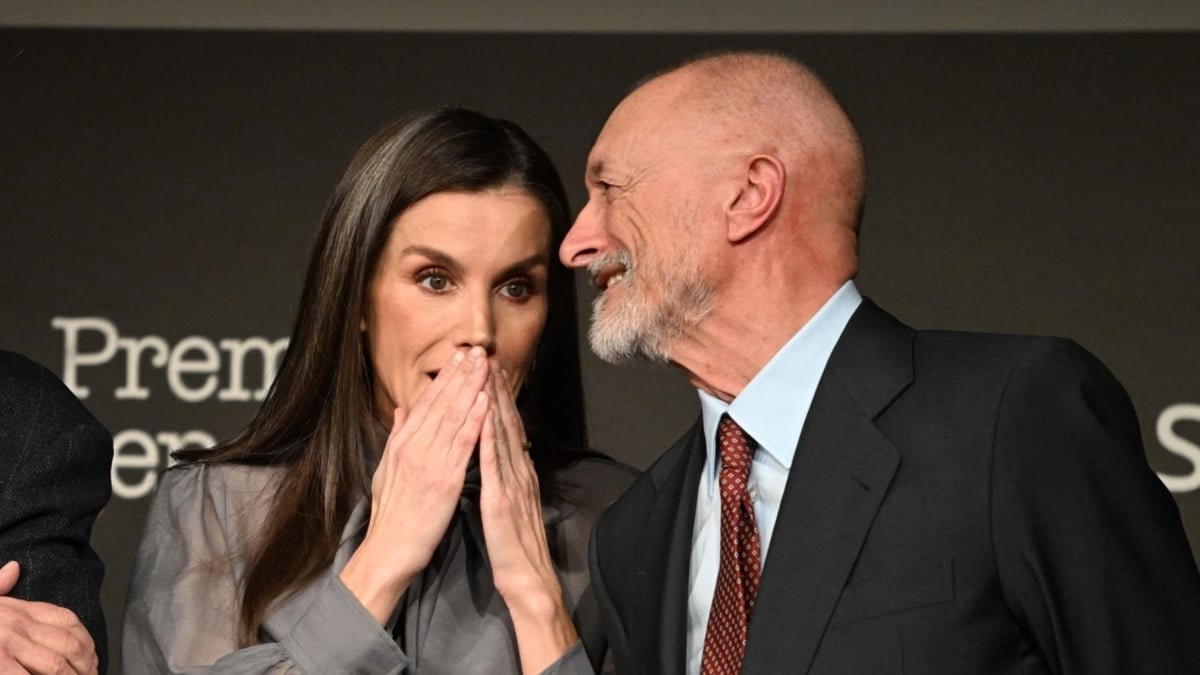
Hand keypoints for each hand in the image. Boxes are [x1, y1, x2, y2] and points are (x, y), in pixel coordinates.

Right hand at [0, 561, 97, 674]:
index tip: (92, 660)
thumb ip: (0, 586)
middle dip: (86, 665)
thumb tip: (14, 567)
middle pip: (69, 644)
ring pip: (56, 665)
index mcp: (18, 609)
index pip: (68, 620)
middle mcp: (17, 623)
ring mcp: (7, 644)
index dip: (88, 643)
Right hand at [340, 347, 490, 623]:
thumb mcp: (385, 470)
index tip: (458, 357)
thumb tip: (401, 412)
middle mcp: (414, 447)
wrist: (389, 549)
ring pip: (453, 416)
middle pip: (441, 403)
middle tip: (477, 350)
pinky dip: (474, 420)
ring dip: (471, 387)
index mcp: (402, 444)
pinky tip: (485, 401)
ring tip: (484, 365)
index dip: (444, 378)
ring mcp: (429, 461)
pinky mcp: (444, 479)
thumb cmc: (391, 515)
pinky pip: (462, 444)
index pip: (426, 403)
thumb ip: (396, 439)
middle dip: (461, 374)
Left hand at [479, 363, 577, 672]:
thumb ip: (501, 474)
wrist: (527, 577)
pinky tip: (482, 419)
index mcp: (516, 470)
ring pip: (501, 435)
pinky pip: (494, 465)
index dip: (496, 395)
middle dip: (494, 388)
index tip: (487, 368)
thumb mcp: (507, 500)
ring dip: (493, 403)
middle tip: (486, 357)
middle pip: (505, 422)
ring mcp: (512, 482)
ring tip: (485, 374)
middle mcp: (518, 470)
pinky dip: (489, 439)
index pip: (505, 426)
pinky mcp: (503, 499)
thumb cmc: (513, 544)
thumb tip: (494, 451)